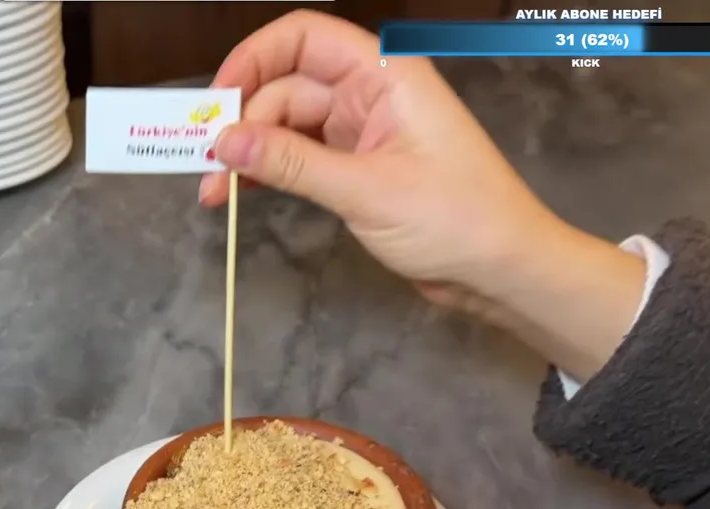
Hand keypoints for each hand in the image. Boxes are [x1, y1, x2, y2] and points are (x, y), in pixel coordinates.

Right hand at [200, 10, 646, 380]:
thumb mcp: (365, 189)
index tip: (217, 103)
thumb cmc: (455, 218)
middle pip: (286, 87)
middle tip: (207, 165)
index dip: (252, 60)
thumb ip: (291, 163)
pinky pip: (300, 157)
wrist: (502, 269)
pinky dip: (270, 172)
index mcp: (383, 74)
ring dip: (250, 154)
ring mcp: (361, 131)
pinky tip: (239, 193)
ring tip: (213, 192)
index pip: (303, 37)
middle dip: (243, 122)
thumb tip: (224, 142)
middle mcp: (369, 93)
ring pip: (287, 126)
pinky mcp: (356, 168)